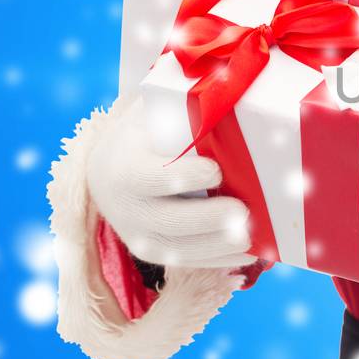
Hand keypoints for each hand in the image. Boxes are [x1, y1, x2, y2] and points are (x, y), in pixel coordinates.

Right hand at [86, 98, 254, 268]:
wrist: (108, 172)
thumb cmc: (145, 136)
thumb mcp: (152, 116)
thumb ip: (182, 112)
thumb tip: (225, 96)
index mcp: (125, 168)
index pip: (150, 178)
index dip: (182, 177)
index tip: (215, 170)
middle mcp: (126, 207)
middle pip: (167, 220)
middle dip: (207, 219)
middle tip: (242, 212)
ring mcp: (138, 235)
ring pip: (177, 249)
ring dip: (217, 246)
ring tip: (250, 236)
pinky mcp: (153, 252)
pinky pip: (187, 262)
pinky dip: (218, 261)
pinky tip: (248, 253)